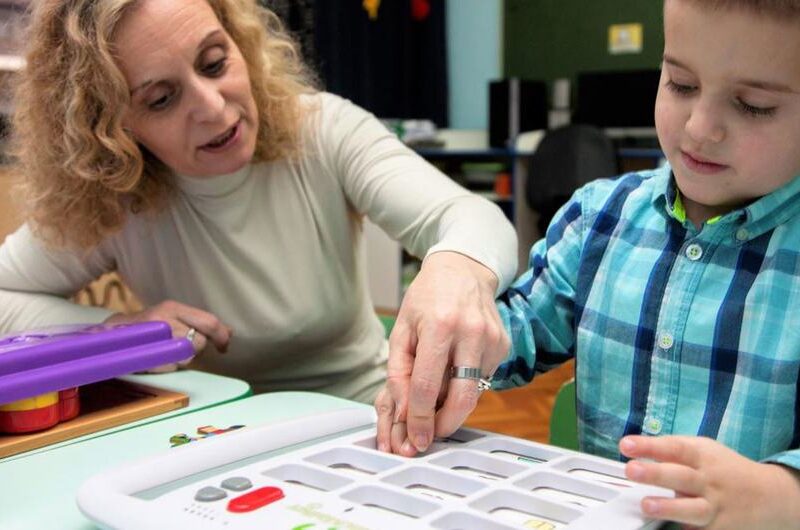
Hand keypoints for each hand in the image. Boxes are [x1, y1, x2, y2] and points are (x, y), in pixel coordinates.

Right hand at [104, 300, 232, 372]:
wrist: (105, 336)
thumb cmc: (144, 328)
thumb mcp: (172, 318)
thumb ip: (200, 323)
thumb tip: (229, 332)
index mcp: (172, 307)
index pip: (208, 321)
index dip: (221, 336)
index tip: (224, 346)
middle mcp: (163, 318)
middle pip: (198, 342)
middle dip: (194, 349)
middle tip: (178, 347)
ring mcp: (151, 337)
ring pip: (185, 356)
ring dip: (179, 359)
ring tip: (163, 352)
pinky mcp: (141, 354)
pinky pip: (168, 366)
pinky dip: (165, 366)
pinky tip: (155, 360)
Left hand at [378, 251, 508, 454]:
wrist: (462, 270)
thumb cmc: (427, 298)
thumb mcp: (402, 329)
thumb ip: (399, 372)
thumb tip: (405, 412)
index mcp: (440, 327)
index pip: (428, 386)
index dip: (420, 419)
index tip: (416, 438)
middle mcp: (471, 333)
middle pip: (462, 398)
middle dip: (444, 426)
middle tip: (430, 436)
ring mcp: (492, 339)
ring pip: (474, 392)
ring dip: (453, 404)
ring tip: (437, 396)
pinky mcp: (503, 345)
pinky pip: (482, 378)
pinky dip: (466, 383)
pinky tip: (455, 366)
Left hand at [620, 435, 799, 528]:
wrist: (770, 496)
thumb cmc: (724, 469)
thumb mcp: (703, 450)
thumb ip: (672, 450)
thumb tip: (635, 448)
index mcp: (702, 456)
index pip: (674, 448)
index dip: (649, 446)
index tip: (625, 445)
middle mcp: (709, 481)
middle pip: (681, 476)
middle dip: (655, 474)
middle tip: (631, 470)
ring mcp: (715, 507)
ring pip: (692, 509)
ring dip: (669, 507)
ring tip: (647, 505)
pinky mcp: (720, 529)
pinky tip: (671, 529)